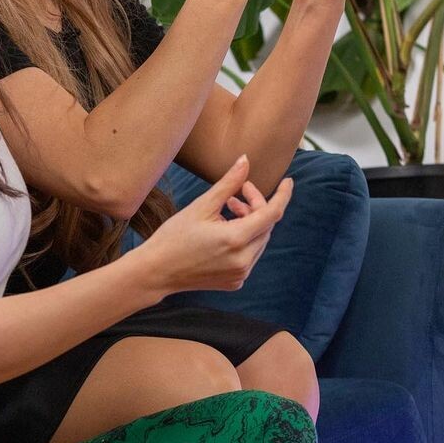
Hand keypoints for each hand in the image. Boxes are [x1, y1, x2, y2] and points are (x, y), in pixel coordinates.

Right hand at [137, 155, 292, 294]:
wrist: (156, 272)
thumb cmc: (173, 238)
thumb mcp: (201, 207)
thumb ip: (228, 184)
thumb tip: (245, 161)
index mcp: (235, 239)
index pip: (272, 213)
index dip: (282, 195)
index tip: (287, 182)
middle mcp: (243, 260)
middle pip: (265, 226)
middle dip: (255, 207)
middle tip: (235, 195)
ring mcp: (240, 274)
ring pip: (259, 241)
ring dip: (250, 223)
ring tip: (227, 212)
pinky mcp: (235, 282)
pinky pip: (249, 255)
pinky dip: (243, 240)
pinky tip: (223, 233)